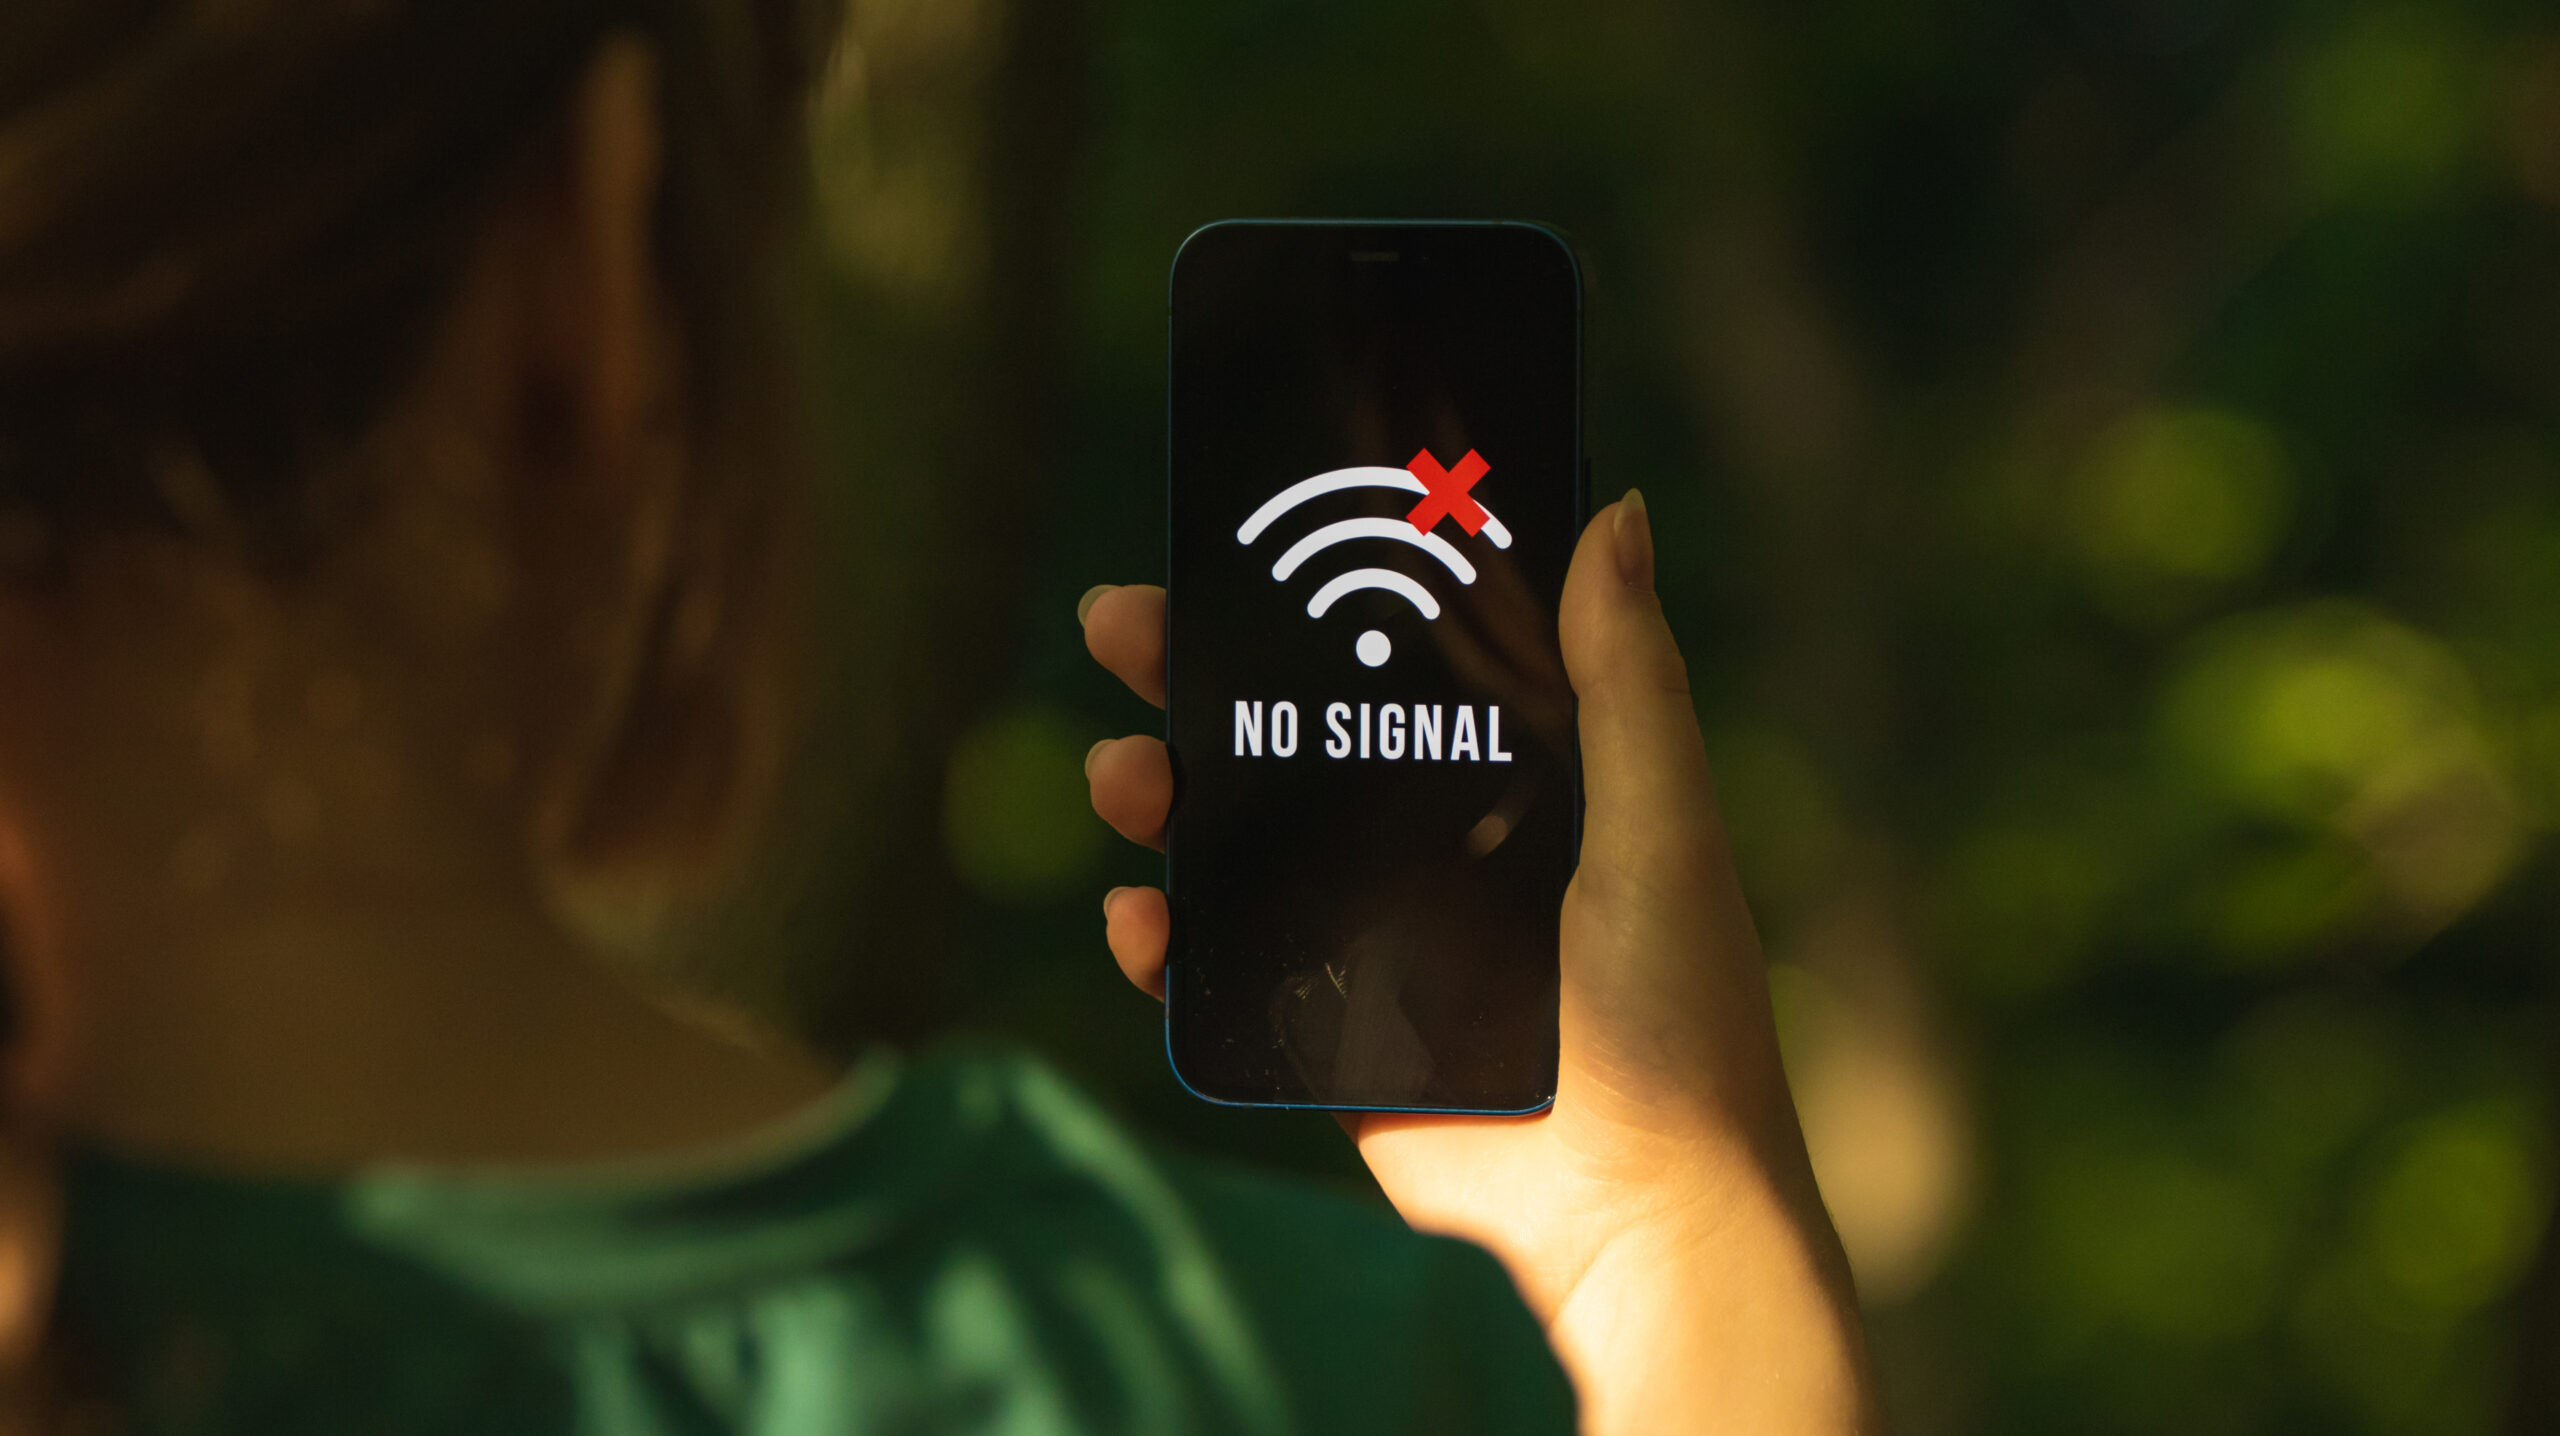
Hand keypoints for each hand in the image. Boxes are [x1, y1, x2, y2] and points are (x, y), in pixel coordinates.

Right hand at [1081, 495, 1878, 1434]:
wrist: (1637, 1208)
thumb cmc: (1677, 1016)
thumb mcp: (1663, 826)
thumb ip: (1628, 680)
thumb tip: (1615, 510)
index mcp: (1507, 774)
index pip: (1389, 655)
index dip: (1312, 591)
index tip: (1242, 530)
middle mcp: (1424, 838)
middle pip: (1284, 729)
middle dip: (1192, 672)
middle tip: (1121, 624)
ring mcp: (1362, 930)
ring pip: (1230, 836)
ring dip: (1158, 790)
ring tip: (1124, 776)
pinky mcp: (1320, 1024)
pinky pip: (1216, 964)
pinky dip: (1160, 936)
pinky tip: (1139, 914)